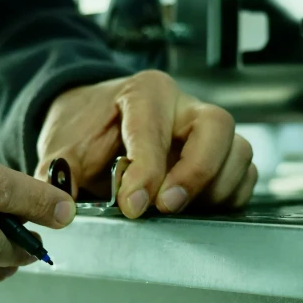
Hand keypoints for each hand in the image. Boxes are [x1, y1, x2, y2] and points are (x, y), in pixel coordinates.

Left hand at [35, 71, 256, 218]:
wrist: (94, 122)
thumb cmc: (85, 131)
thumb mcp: (62, 150)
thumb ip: (57, 177)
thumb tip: (62, 210)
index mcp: (144, 93)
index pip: (155, 130)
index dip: (146, 172)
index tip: (132, 206)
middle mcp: (184, 105)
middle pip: (217, 128)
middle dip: (196, 173)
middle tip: (168, 206)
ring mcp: (207, 129)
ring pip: (239, 151)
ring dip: (215, 189)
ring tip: (179, 209)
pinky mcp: (222, 153)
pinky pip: (245, 174)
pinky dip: (229, 195)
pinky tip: (199, 209)